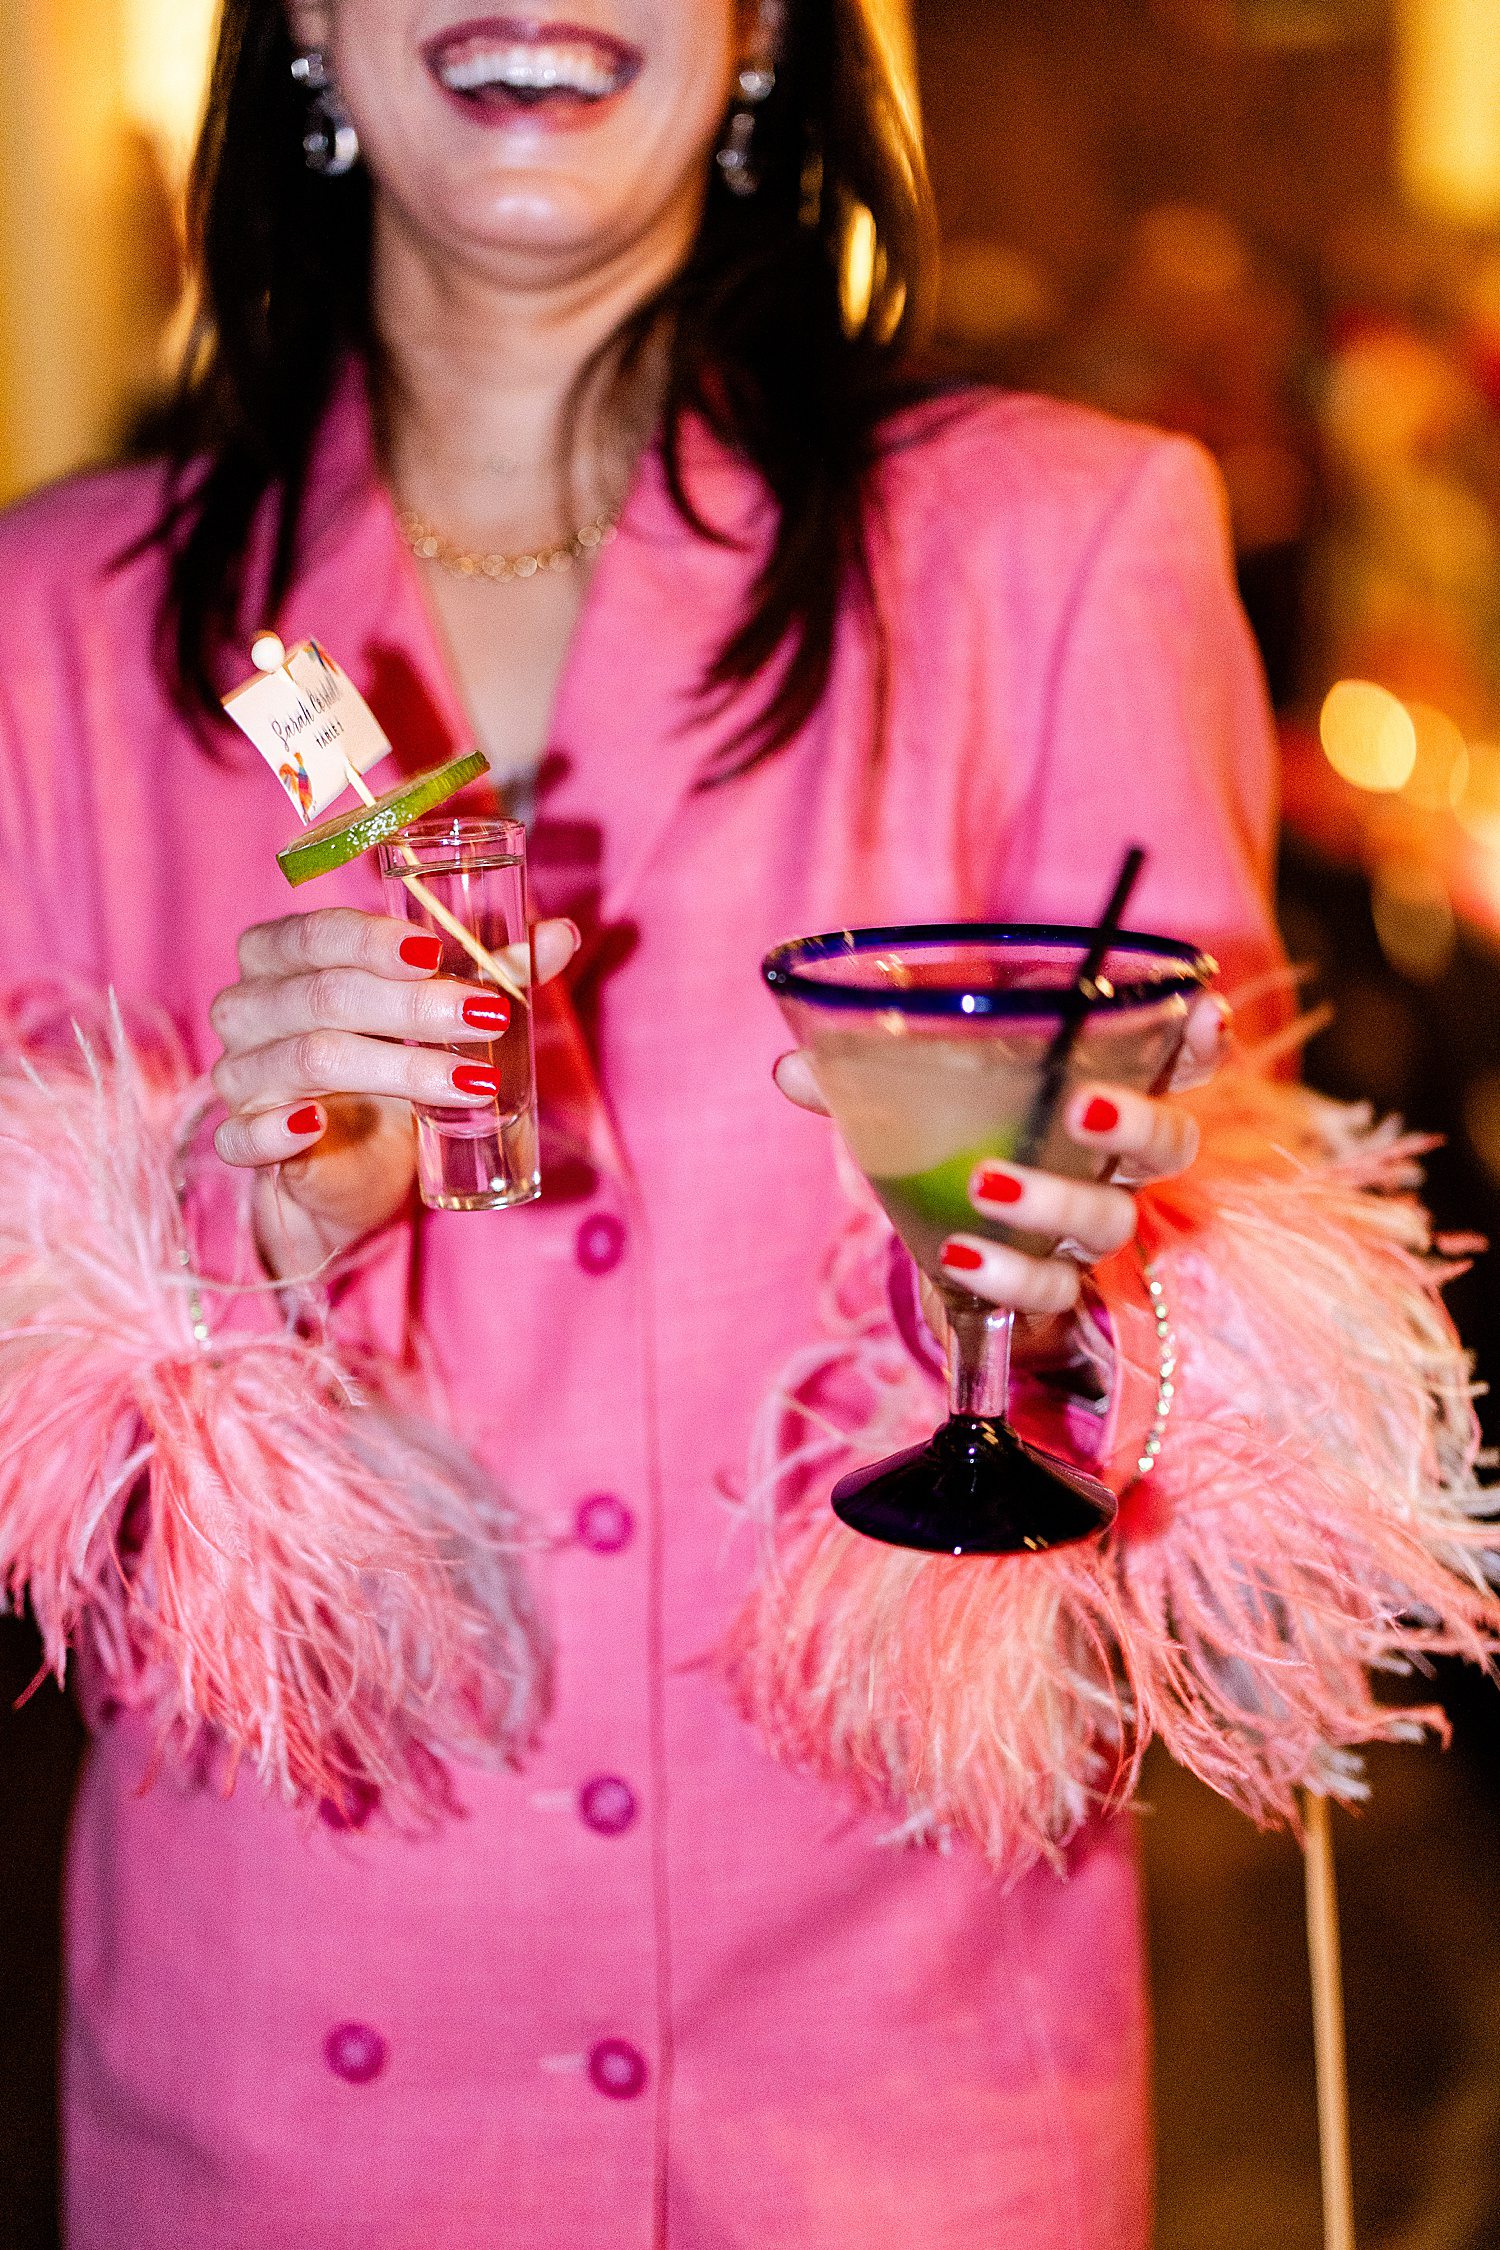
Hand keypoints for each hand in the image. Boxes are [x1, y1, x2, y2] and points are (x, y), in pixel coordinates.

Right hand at [210, 907, 580, 1277]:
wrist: (356, 1162)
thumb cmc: (390, 1063)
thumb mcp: (439, 1016)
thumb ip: (491, 972)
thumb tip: (563, 933)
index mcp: (281, 957)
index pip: (314, 934)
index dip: (372, 940)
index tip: (438, 952)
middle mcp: (248, 1007)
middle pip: (322, 995)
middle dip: (412, 1006)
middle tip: (486, 1017)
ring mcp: (240, 1074)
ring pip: (307, 1059)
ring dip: (395, 1069)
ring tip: (470, 1083)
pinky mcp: (244, 1137)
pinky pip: (243, 1134)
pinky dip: (277, 1130)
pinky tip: (318, 1125)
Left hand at [774, 990, 1224, 1324]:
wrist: (940, 1247)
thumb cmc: (944, 1141)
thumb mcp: (907, 1094)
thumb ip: (858, 1072)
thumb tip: (791, 1067)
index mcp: (1092, 1089)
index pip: (1175, 1060)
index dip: (1199, 1040)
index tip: (1200, 1014)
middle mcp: (1108, 1163)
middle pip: (1170, 1144)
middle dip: (1137, 1122)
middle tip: (1081, 1108)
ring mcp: (1083, 1231)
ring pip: (1111, 1223)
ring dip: (1054, 1202)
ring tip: (986, 1184)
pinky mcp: (1047, 1290)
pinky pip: (1053, 1293)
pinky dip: (1008, 1276)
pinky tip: (958, 1252)